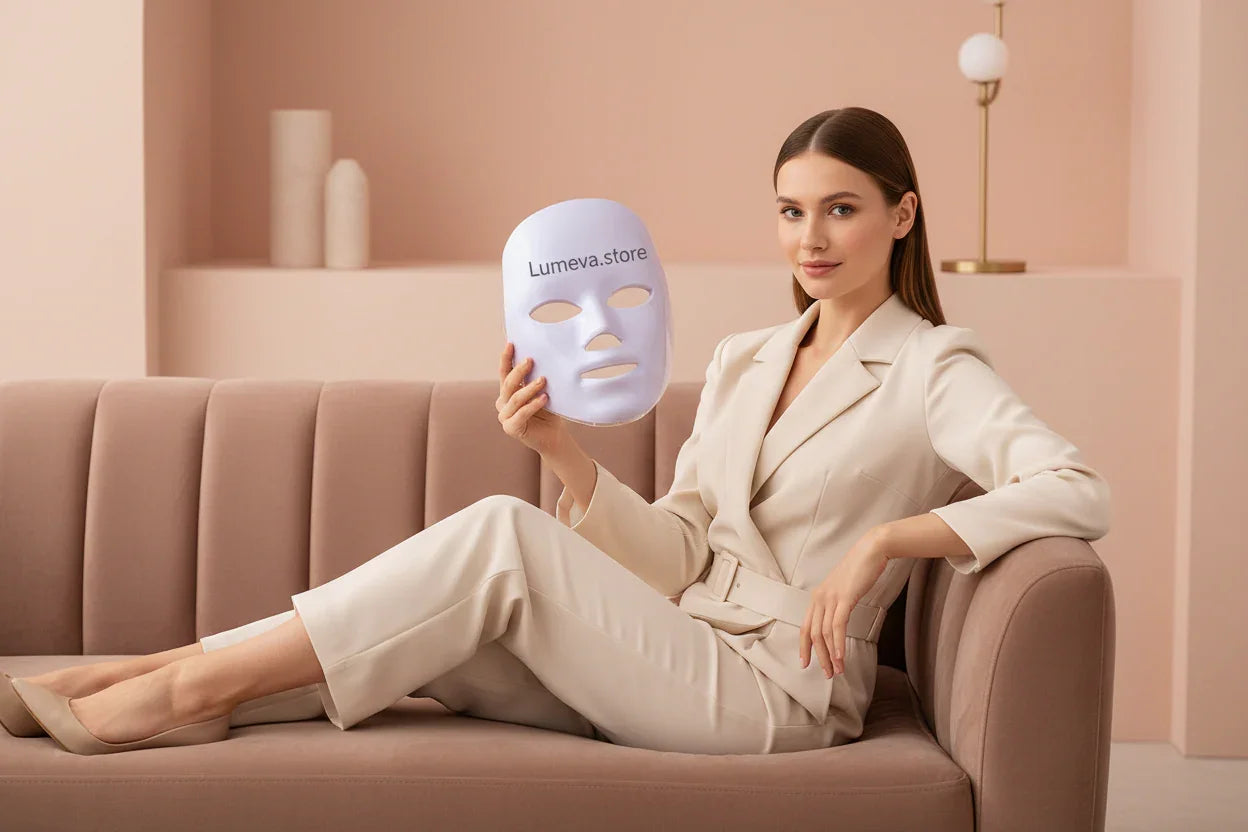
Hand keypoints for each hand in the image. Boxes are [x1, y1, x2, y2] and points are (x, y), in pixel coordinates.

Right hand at [497, 342, 568, 456]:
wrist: (554, 435)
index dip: (506, 358)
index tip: (511, 343)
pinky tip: (545, 398)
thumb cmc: (548, 411)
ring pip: (515, 398)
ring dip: (529, 388)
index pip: (504, 372)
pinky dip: (533, 405)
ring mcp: (504, 416)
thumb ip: (536, 378)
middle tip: (531, 360)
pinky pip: (522, 413)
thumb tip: (542, 358)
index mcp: (507, 392)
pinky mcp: (511, 428)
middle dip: (519, 371)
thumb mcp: (542, 391)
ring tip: (543, 380)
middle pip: (508, 384)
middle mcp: (502, 403)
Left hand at [799, 527, 889, 677]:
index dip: (804, 646)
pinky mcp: (844, 597)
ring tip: (838, 670)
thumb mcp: (843, 588)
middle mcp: (820, 598)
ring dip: (831, 655)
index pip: (806, 626)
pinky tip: (841, 656)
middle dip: (820, 657)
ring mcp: (831, 597)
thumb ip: (837, 603)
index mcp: (818, 596)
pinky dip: (838, 643)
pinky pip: (838, 625)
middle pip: (814, 634)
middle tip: (828, 673)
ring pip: (825, 633)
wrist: (871, 550)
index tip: (805, 663)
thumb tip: (838, 620)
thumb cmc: (860, 569)